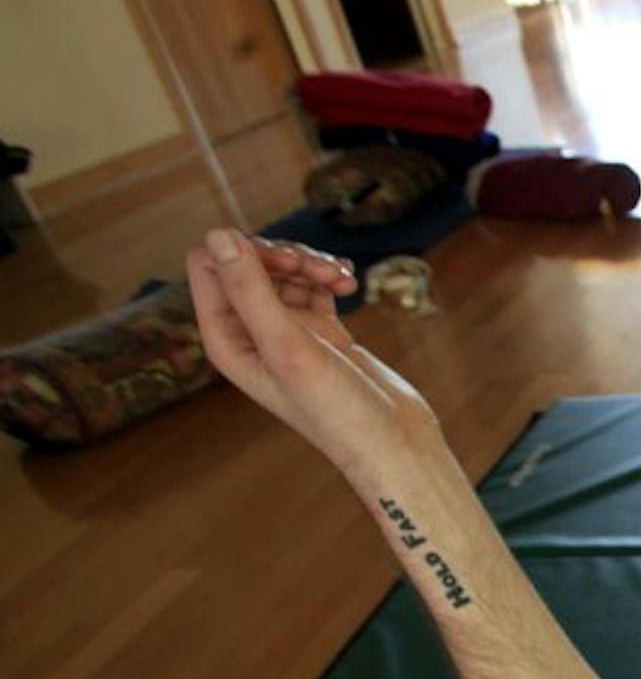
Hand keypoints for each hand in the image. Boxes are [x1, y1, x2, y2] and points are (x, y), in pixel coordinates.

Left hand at [185, 228, 444, 480]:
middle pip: (248, 262)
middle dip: (286, 256)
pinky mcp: (322, 333)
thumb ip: (251, 291)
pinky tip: (350, 283)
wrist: (392, 444)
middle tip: (322, 270)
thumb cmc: (337, 412)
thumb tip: (218, 234)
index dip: (245, 253)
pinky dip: (330, 276)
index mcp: (228, 342)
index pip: (210, 268)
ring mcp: (288, 333)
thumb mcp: (289, 347)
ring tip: (343, 279)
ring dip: (313, 264)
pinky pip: (314, 286)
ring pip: (285, 270)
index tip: (290, 265)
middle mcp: (251, 335)